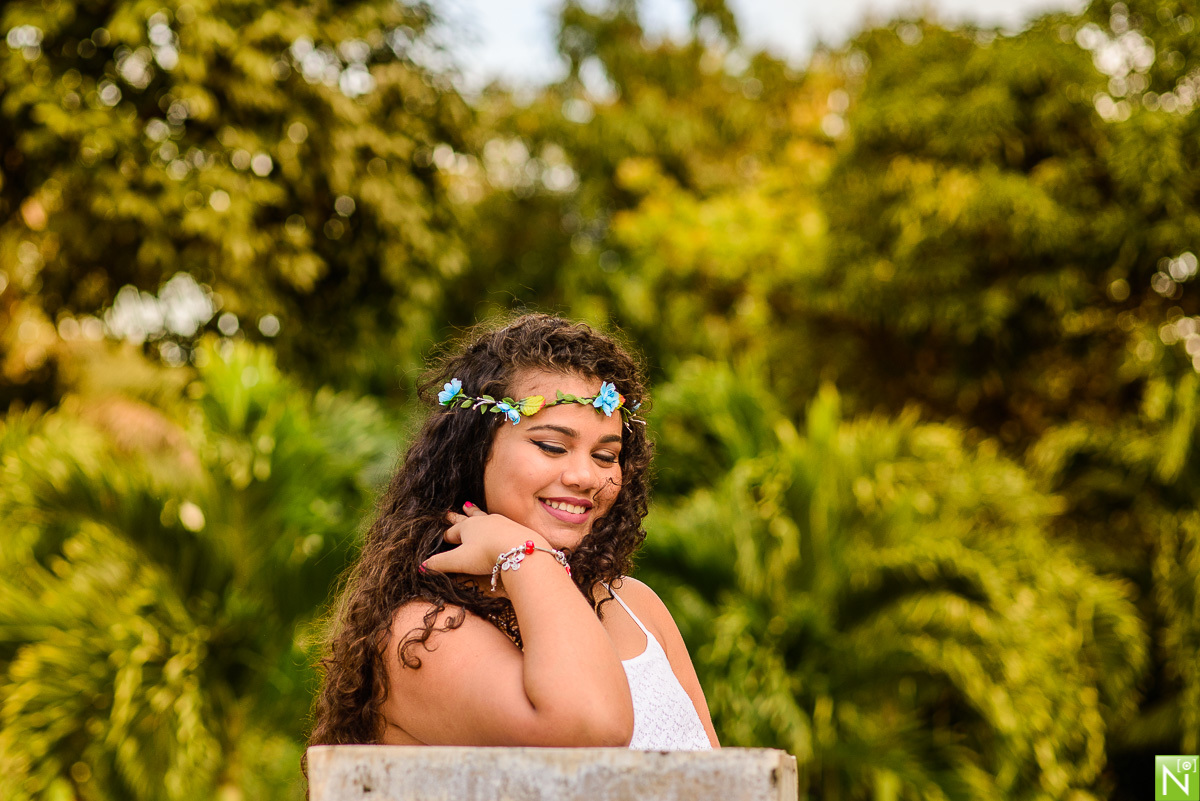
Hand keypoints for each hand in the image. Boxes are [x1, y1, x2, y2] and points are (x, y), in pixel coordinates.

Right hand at [424, 503, 546, 576]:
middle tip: (451, 511)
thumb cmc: (486, 554)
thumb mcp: (459, 561)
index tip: (440, 534)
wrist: (519, 549)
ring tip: (470, 507)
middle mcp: (482, 522)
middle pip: (467, 518)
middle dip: (457, 516)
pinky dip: (494, 523)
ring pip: (483, 516)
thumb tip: (422, 567)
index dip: (445, 536)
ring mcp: (499, 522)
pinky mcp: (513, 527)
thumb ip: (440, 563)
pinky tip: (497, 523)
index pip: (452, 532)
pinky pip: (500, 522)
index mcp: (467, 528)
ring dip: (475, 513)